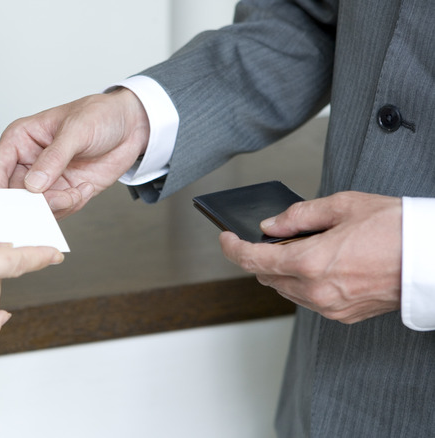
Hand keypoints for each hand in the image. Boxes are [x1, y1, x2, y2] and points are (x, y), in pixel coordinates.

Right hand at [0, 88, 149, 218]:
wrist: (132, 126)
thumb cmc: (100, 115)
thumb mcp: (77, 130)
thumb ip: (54, 158)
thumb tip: (33, 185)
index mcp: (20, 140)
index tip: (8, 206)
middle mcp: (28, 162)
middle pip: (14, 196)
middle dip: (34, 204)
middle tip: (56, 201)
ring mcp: (46, 180)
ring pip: (36, 208)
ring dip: (57, 206)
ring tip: (78, 191)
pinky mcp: (64, 192)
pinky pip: (59, 211)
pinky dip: (72, 206)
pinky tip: (86, 188)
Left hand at [220, 191, 401, 323]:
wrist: (433, 258)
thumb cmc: (395, 229)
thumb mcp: (342, 206)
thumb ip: (299, 216)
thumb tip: (271, 225)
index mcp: (309, 262)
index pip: (252, 260)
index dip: (232, 248)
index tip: (226, 238)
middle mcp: (315, 290)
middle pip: (266, 277)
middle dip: (261, 256)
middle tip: (273, 236)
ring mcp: (329, 306)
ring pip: (286, 289)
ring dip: (282, 271)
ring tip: (303, 247)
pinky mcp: (343, 314)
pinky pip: (308, 299)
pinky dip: (304, 282)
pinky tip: (321, 264)